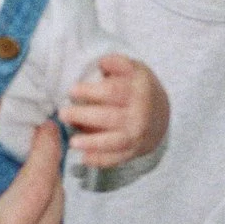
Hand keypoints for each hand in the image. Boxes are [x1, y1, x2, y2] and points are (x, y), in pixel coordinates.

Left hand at [65, 53, 168, 168]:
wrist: (161, 115)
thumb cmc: (138, 88)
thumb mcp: (134, 69)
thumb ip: (118, 63)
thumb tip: (102, 63)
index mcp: (139, 90)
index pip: (113, 92)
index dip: (90, 92)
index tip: (71, 91)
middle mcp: (140, 114)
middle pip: (110, 117)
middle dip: (84, 117)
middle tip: (63, 114)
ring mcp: (138, 135)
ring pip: (114, 141)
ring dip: (92, 143)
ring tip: (72, 142)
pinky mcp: (134, 151)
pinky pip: (117, 158)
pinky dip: (101, 160)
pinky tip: (85, 158)